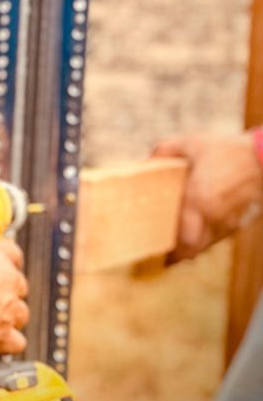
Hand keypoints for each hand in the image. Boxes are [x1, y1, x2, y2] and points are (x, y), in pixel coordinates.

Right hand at [0, 238, 28, 354]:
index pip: (12, 254)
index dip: (4, 264)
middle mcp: (7, 280)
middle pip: (19, 286)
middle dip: (5, 292)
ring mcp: (8, 309)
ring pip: (21, 314)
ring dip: (7, 317)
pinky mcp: (2, 336)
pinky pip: (17, 342)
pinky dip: (6, 343)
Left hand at [152, 134, 262, 261]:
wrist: (262, 158)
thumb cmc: (227, 150)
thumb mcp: (192, 144)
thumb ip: (166, 150)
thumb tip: (149, 159)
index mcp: (199, 199)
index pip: (185, 238)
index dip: (173, 251)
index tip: (160, 254)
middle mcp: (213, 215)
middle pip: (195, 248)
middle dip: (180, 255)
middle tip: (166, 255)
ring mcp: (228, 220)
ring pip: (208, 245)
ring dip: (193, 248)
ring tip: (178, 247)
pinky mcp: (238, 219)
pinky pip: (219, 237)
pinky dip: (206, 239)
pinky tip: (198, 232)